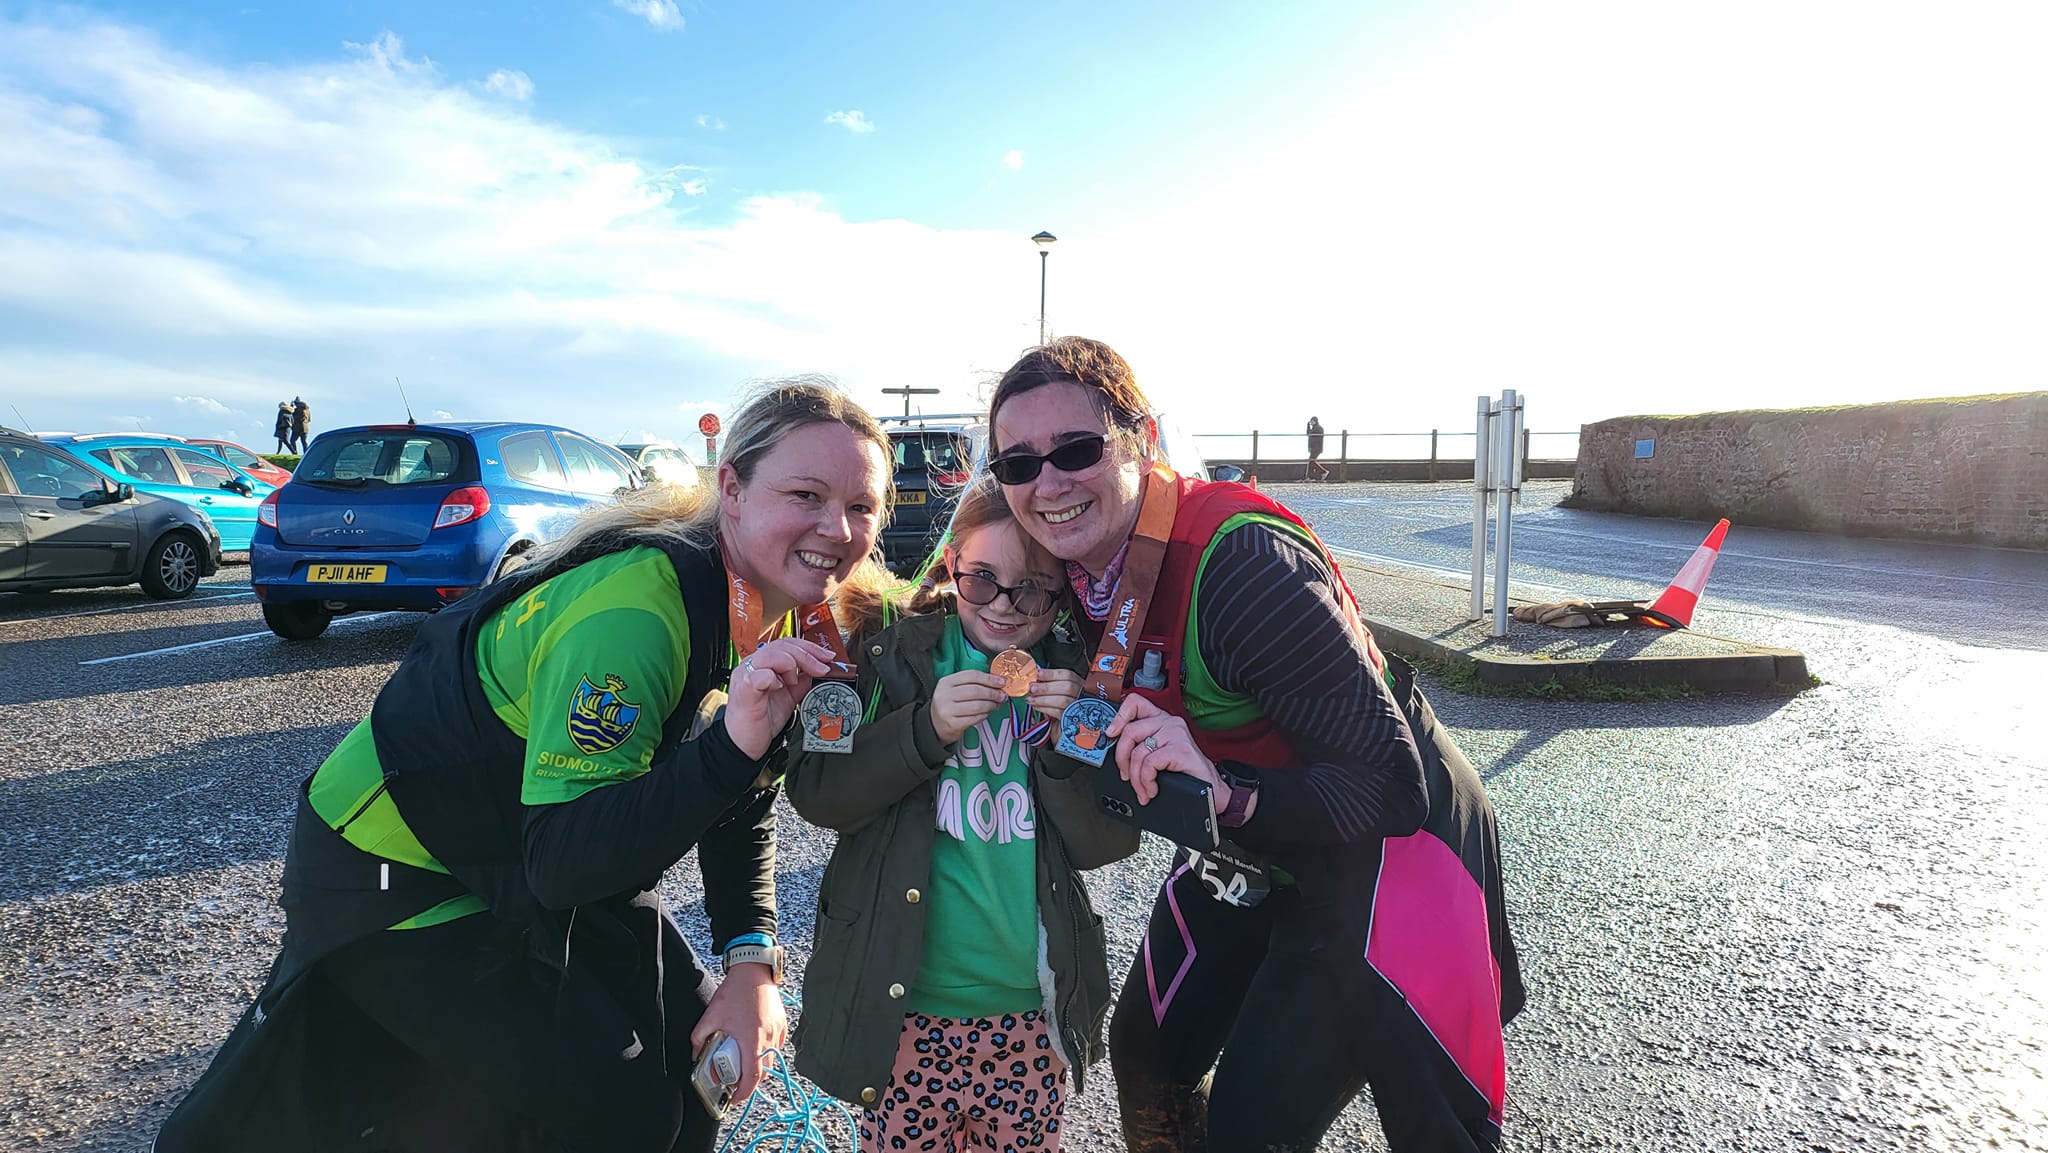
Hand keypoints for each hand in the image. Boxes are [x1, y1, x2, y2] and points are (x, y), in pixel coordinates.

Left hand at [690, 964, 787, 1105]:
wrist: (753, 970)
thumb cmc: (735, 991)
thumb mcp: (711, 1016)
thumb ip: (700, 1039)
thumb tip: (696, 1055)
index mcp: (752, 1040)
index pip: (752, 1078)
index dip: (743, 1092)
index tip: (734, 1097)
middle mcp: (768, 1039)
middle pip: (763, 1073)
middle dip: (749, 1082)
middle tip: (735, 1082)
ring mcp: (777, 1032)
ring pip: (771, 1060)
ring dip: (757, 1067)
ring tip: (742, 1063)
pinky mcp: (781, 1024)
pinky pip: (775, 1047)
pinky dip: (764, 1052)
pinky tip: (752, 1044)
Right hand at [726, 638, 835, 759]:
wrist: (744, 744)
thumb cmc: (760, 721)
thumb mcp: (788, 698)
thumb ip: (800, 683)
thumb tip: (816, 672)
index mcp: (762, 664)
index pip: (787, 643)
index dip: (810, 648)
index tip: (827, 657)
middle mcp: (752, 665)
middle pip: (782, 645)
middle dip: (808, 655)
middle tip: (823, 668)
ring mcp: (745, 674)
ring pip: (773, 654)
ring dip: (792, 665)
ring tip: (794, 683)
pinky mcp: (744, 688)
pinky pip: (761, 674)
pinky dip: (775, 679)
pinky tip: (779, 688)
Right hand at [930, 670, 1007, 744]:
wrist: (934, 724)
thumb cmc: (949, 705)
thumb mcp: (955, 689)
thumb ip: (973, 684)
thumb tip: (997, 683)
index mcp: (946, 682)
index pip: (972, 676)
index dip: (990, 678)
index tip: (1002, 681)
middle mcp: (945, 695)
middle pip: (976, 691)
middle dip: (993, 693)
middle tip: (1002, 695)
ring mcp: (947, 710)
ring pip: (977, 706)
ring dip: (991, 705)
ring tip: (996, 705)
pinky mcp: (953, 724)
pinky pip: (975, 718)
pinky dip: (985, 715)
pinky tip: (987, 713)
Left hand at [1026, 668, 1081, 725]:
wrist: (1064, 731)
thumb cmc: (1059, 710)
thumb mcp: (1056, 694)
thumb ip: (1048, 685)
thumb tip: (1034, 680)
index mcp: (1080, 685)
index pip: (1068, 675)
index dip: (1052, 674)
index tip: (1038, 674)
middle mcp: (1083, 695)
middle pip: (1068, 687)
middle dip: (1046, 687)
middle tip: (1032, 688)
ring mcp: (1080, 709)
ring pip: (1063, 700)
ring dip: (1044, 698)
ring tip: (1031, 699)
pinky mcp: (1073, 721)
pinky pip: (1059, 713)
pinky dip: (1045, 708)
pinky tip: (1037, 706)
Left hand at [1106, 693, 1227, 811]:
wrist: (1210, 788)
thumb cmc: (1185, 771)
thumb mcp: (1158, 752)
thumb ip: (1140, 744)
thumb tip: (1115, 750)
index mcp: (1161, 719)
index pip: (1135, 702)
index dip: (1119, 716)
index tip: (1111, 733)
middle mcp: (1169, 722)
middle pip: (1129, 732)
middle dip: (1122, 759)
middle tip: (1126, 775)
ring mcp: (1176, 734)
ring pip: (1138, 752)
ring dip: (1136, 778)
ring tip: (1142, 789)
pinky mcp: (1180, 749)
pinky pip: (1150, 763)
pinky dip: (1146, 781)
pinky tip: (1152, 788)